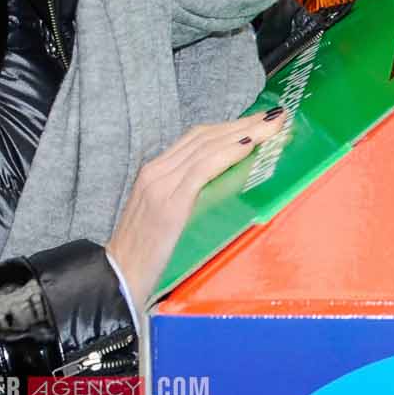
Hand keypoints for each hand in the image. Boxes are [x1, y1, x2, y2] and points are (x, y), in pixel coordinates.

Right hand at [105, 109, 286, 303]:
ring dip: (245, 132)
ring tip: (272, 125)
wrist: (118, 278)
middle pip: (205, 137)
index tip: (258, 120)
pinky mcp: (170, 203)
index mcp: (155, 172)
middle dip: (243, 123)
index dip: (230, 126)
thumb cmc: (146, 254)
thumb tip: (227, 188)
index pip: (197, 138)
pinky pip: (203, 168)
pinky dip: (228, 153)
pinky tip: (249, 145)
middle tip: (275, 116)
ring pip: (207, 146)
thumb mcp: (167, 217)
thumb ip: (189, 197)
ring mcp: (161, 184)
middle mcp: (156, 172)